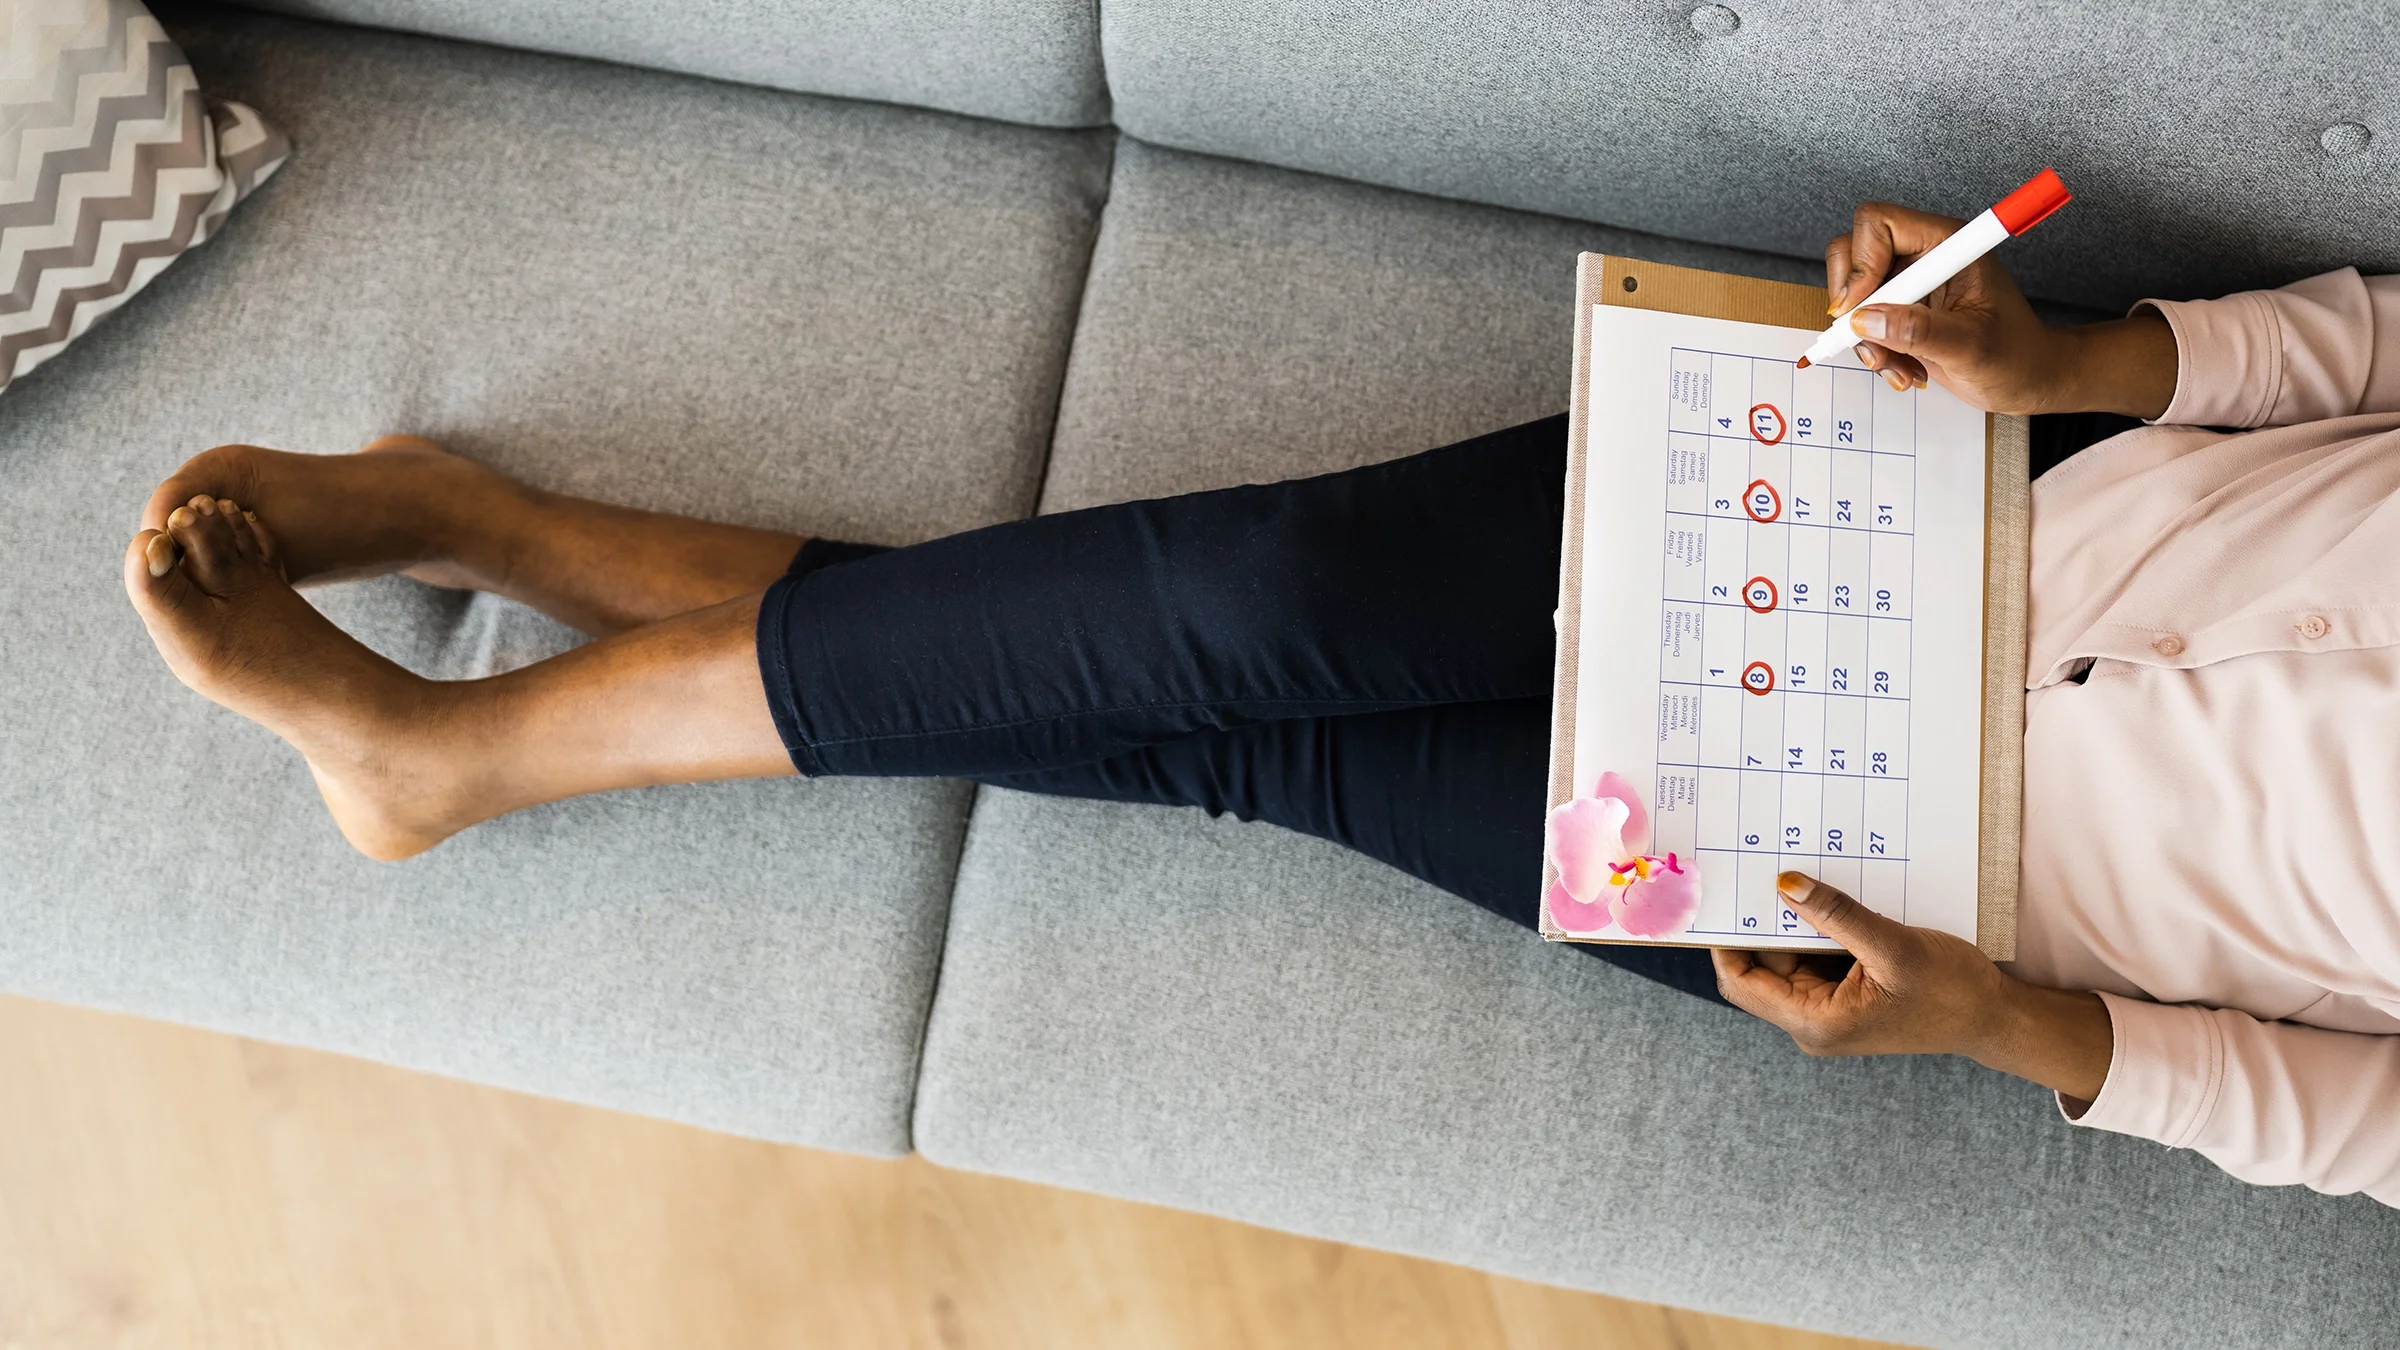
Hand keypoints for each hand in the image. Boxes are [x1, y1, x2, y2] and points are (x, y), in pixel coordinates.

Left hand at [1712, 871, 2113, 1101]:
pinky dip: (1812, 929)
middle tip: (1747, 870)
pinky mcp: (1842, 994)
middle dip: (1755, 924)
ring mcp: (1826, 1008)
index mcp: (1815, 1023)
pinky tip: (1816, 896)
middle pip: (1758, 968)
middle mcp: (1812, 1020)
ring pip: (1785, 959)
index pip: (1741, 981)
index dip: (1723, 940)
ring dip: (1786, 923)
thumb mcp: (1894, 946)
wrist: (1993, 1016)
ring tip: (1783, 874)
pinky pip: (1811, 957)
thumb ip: (1838, 915)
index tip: (1720, 895)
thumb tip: (1785, 884)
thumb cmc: (1951, 990)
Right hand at [1825, 202, 2174, 419]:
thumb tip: (1865, 320)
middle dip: (1853, 305)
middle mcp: (1924, 256)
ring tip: (1899, 367)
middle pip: (1852, 253)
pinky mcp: (1902, 311)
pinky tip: (1905, 369)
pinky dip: (1874, 352)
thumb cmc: (2017, 356)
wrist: (2029, 381)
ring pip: (1852, 296)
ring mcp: (1910, 284)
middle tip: (1868, 340)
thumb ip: (1919, 331)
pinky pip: (1862, 324)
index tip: (1860, 309)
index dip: (1861, 262)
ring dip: (1864, 339)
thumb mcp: (1971, 346)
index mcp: (1948, 244)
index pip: (1880, 224)